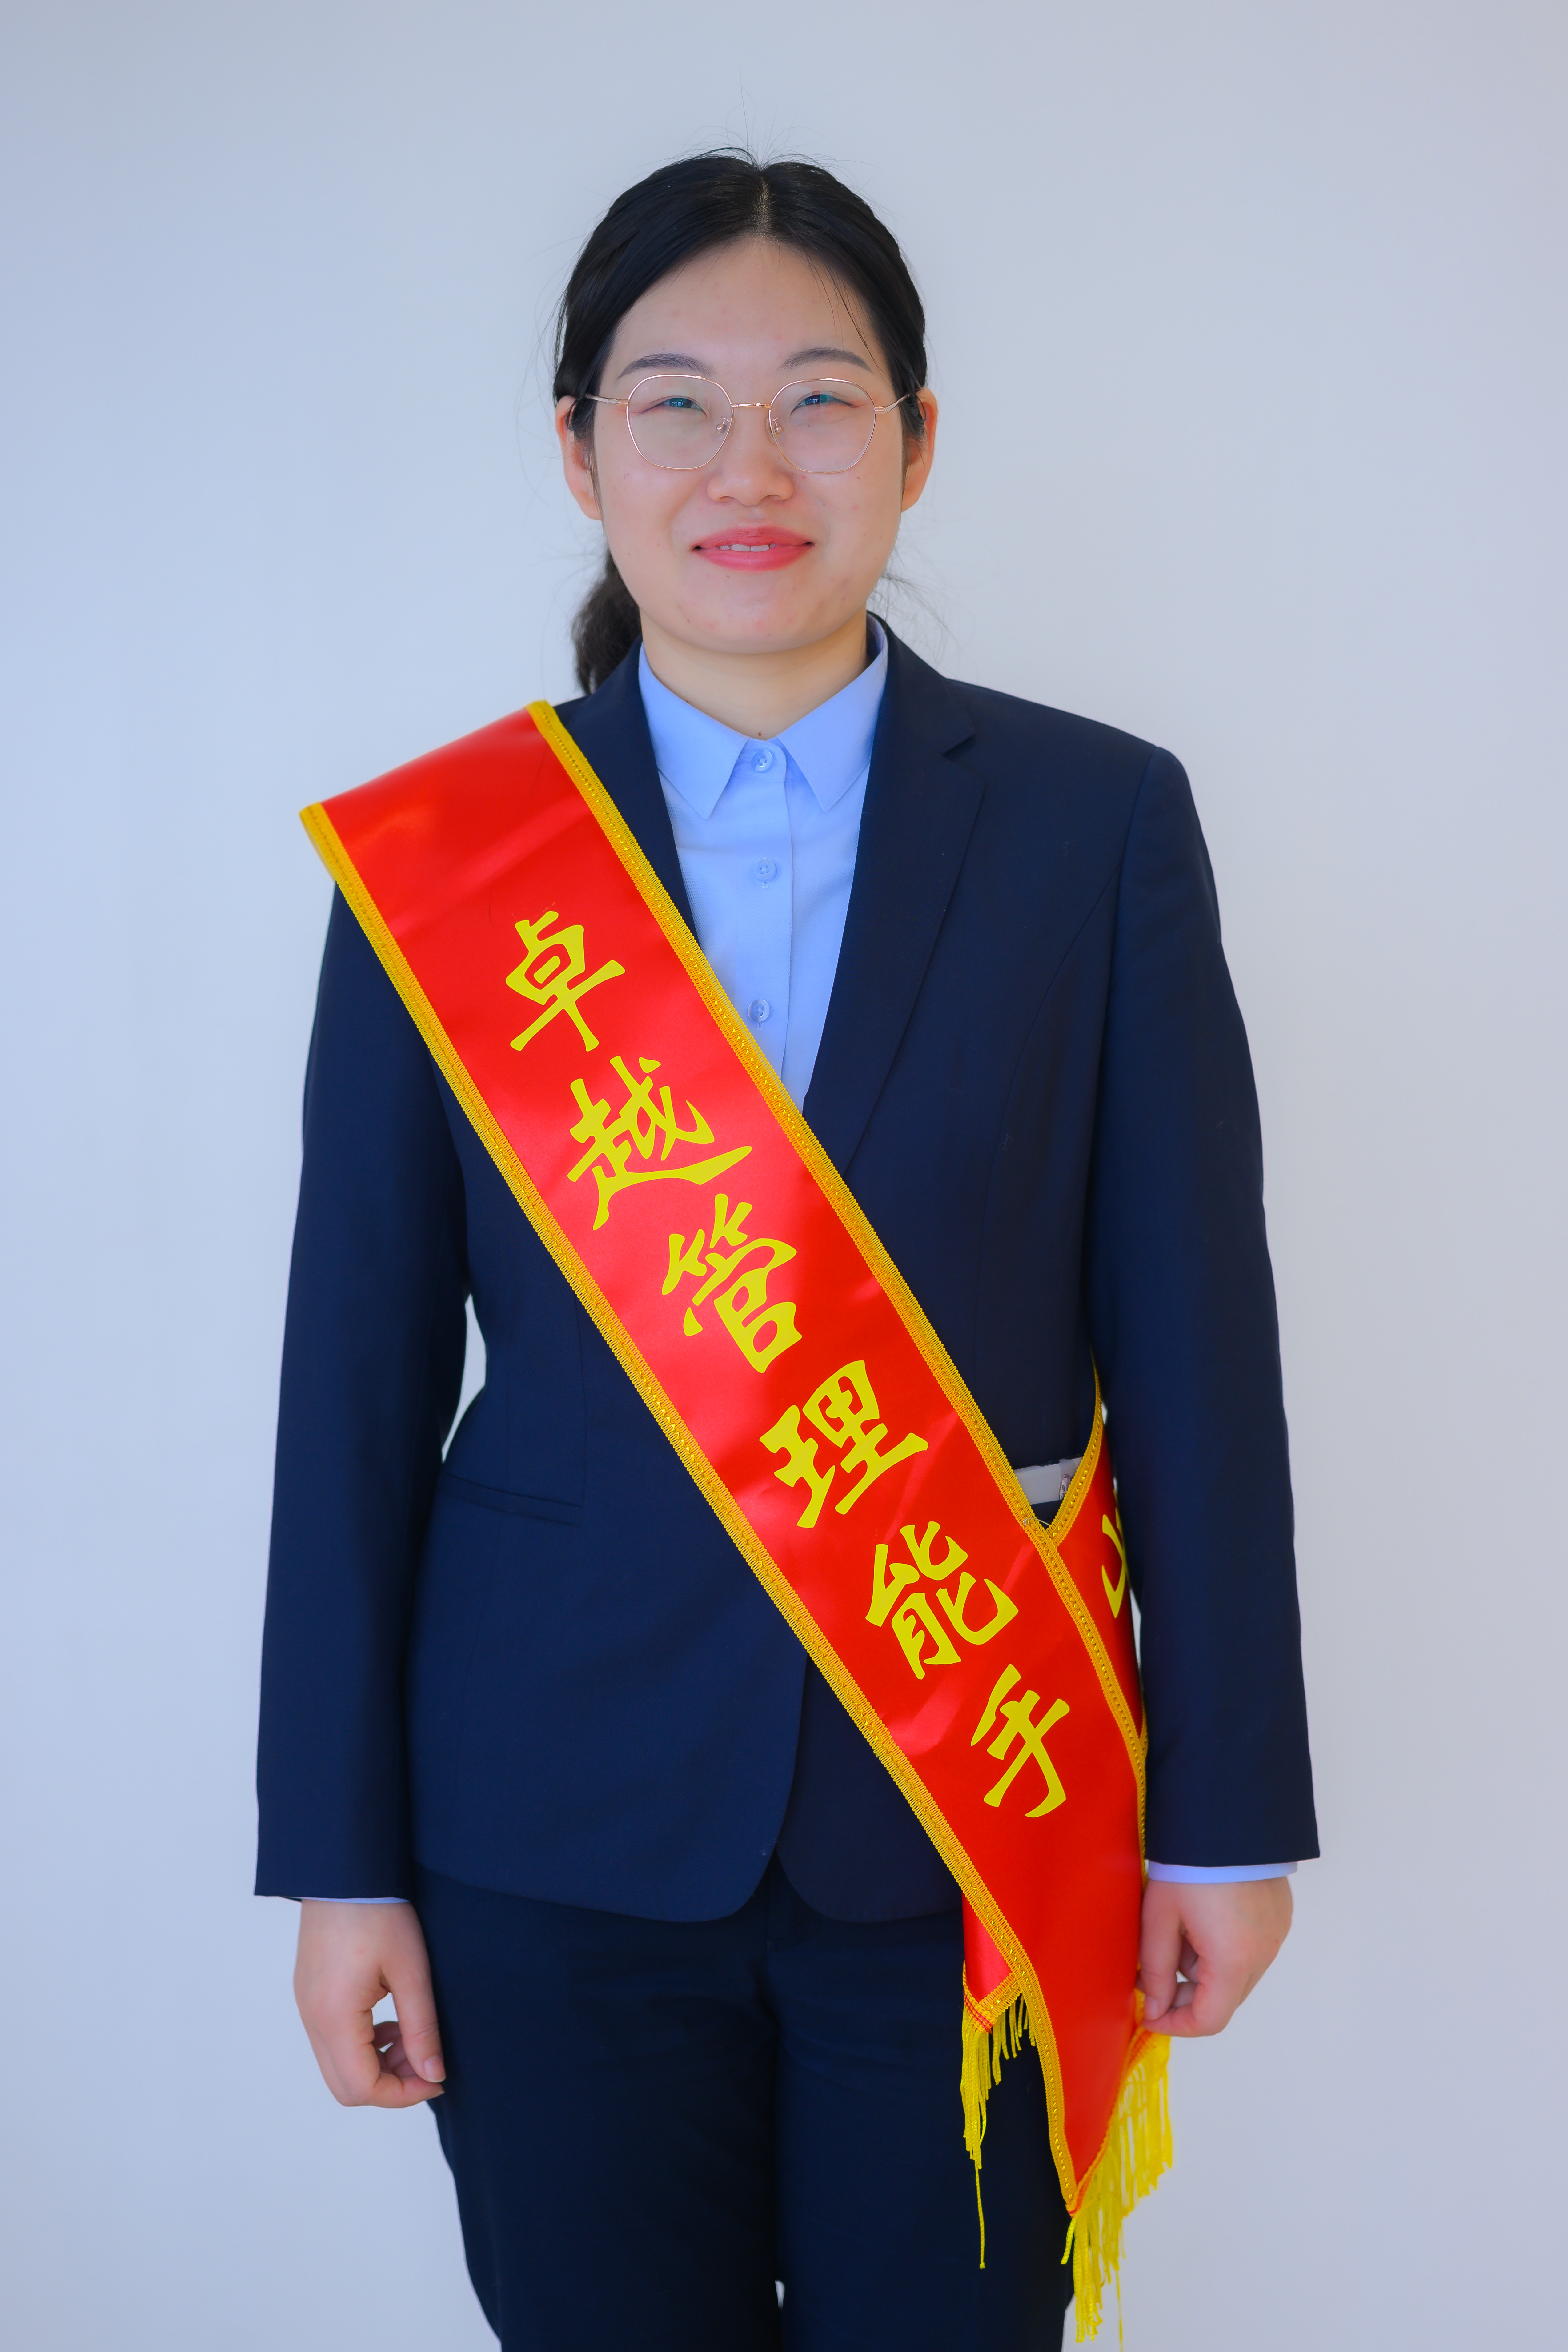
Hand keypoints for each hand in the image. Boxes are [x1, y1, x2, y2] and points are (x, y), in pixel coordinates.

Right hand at [294, 1901, 445, 2106]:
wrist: (346, 1870)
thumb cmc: (380, 1912)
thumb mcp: (411, 1971)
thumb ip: (422, 2028)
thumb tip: (434, 2075)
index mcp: (334, 2016)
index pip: (362, 2087)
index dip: (403, 2094)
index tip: (436, 2078)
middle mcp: (312, 2019)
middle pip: (345, 2087)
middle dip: (390, 2084)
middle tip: (425, 2060)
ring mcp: (306, 2007)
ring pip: (338, 2066)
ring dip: (377, 2065)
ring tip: (412, 2037)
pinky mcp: (309, 1995)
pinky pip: (332, 2041)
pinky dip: (362, 2045)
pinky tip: (390, 2022)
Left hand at [1138, 1876, 1292, 2037]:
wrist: (1225, 1817)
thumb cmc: (1189, 1865)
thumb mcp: (1160, 1917)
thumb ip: (1156, 1969)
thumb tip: (1153, 2008)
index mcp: (1233, 1960)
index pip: (1208, 2020)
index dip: (1175, 2024)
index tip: (1150, 2013)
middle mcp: (1263, 1954)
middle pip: (1223, 1999)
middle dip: (1185, 1993)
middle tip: (1152, 1972)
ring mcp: (1275, 1936)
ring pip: (1236, 1975)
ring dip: (1203, 1968)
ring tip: (1176, 1931)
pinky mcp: (1279, 1918)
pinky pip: (1249, 1950)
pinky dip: (1222, 1948)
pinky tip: (1200, 1919)